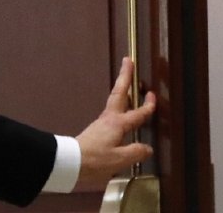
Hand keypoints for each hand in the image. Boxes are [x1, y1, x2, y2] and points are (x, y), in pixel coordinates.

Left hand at [74, 57, 155, 191]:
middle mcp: (109, 119)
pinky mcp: (96, 130)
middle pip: (118, 93)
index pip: (137, 113)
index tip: (153, 95)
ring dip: (122, 90)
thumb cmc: (94, 159)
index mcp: (117, 124)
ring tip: (128, 84)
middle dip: (124, 76)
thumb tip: (147, 148)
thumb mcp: (120, 159)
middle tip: (128, 60)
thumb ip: (136, 152)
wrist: (69, 162)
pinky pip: (111, 112)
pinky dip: (118, 105)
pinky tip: (121, 113)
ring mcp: (101, 123)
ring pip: (114, 101)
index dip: (147, 106)